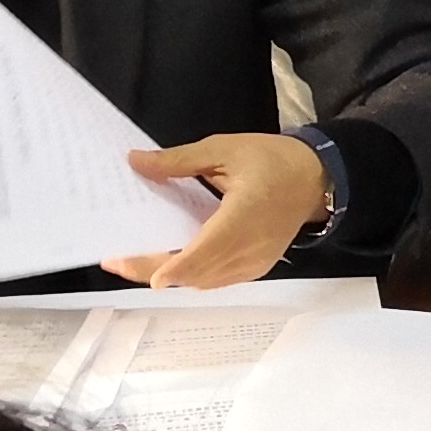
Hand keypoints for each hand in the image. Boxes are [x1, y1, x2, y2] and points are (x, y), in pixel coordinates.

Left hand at [106, 132, 329, 291]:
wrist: (316, 179)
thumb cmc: (272, 159)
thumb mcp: (225, 149)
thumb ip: (179, 161)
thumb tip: (135, 162)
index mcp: (246, 214)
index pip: (208, 248)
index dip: (178, 266)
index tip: (149, 274)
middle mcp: (251, 247)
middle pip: (197, 272)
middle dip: (153, 270)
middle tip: (114, 260)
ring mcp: (255, 263)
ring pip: (204, 281)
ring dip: (169, 275)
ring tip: (132, 261)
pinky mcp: (255, 268)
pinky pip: (216, 279)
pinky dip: (190, 274)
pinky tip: (166, 262)